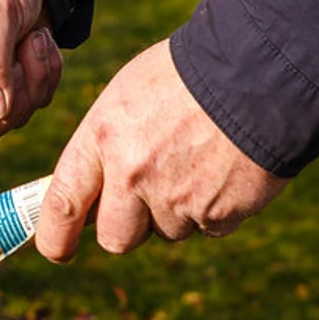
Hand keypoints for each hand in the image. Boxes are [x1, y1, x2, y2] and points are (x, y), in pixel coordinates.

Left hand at [37, 40, 285, 259]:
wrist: (263, 70)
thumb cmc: (191, 74)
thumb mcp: (130, 95)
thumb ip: (106, 145)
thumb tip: (94, 191)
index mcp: (104, 136)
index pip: (62, 204)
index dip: (54, 237)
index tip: (58, 249)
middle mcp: (134, 174)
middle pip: (116, 237)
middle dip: (129, 226)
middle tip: (149, 196)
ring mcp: (177, 199)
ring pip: (167, 231)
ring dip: (179, 210)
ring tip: (199, 160)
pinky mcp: (218, 215)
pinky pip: (208, 227)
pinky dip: (216, 207)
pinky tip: (226, 167)